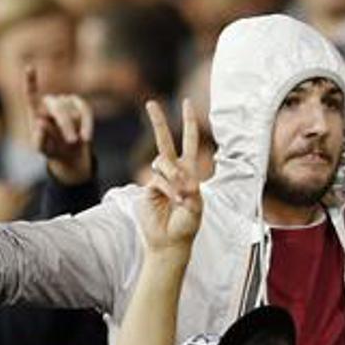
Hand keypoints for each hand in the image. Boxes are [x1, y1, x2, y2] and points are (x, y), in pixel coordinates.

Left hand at [26, 66, 94, 185]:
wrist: (69, 154)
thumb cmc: (51, 149)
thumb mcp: (42, 149)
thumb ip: (40, 138)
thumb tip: (41, 122)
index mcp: (35, 110)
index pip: (31, 94)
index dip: (30, 81)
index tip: (29, 68)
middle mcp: (50, 102)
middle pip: (58, 107)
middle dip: (65, 124)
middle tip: (71, 141)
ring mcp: (66, 101)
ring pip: (73, 112)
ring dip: (74, 129)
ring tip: (74, 142)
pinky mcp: (80, 105)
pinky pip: (86, 110)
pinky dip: (87, 124)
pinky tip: (86, 138)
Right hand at [138, 98, 203, 254]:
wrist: (169, 242)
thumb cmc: (186, 226)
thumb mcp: (196, 206)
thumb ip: (190, 187)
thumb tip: (177, 173)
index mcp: (189, 172)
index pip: (189, 142)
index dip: (188, 123)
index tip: (186, 103)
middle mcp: (173, 172)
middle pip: (165, 141)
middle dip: (158, 122)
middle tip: (150, 103)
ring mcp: (159, 179)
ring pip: (163, 161)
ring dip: (173, 176)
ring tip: (180, 197)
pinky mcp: (148, 187)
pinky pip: (157, 179)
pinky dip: (167, 188)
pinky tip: (173, 200)